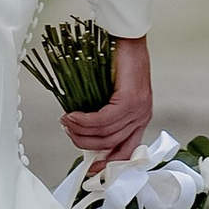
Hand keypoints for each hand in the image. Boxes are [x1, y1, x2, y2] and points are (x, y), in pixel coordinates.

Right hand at [60, 33, 153, 164]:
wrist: (127, 37)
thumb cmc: (119, 62)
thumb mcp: (112, 95)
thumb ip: (105, 115)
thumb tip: (85, 133)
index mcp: (140, 119)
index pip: (126, 152)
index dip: (107, 165)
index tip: (90, 171)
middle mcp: (142, 117)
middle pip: (110, 145)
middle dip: (84, 143)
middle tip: (68, 132)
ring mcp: (138, 110)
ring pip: (105, 133)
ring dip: (80, 131)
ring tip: (66, 122)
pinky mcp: (130, 100)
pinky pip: (103, 119)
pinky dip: (85, 121)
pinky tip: (73, 116)